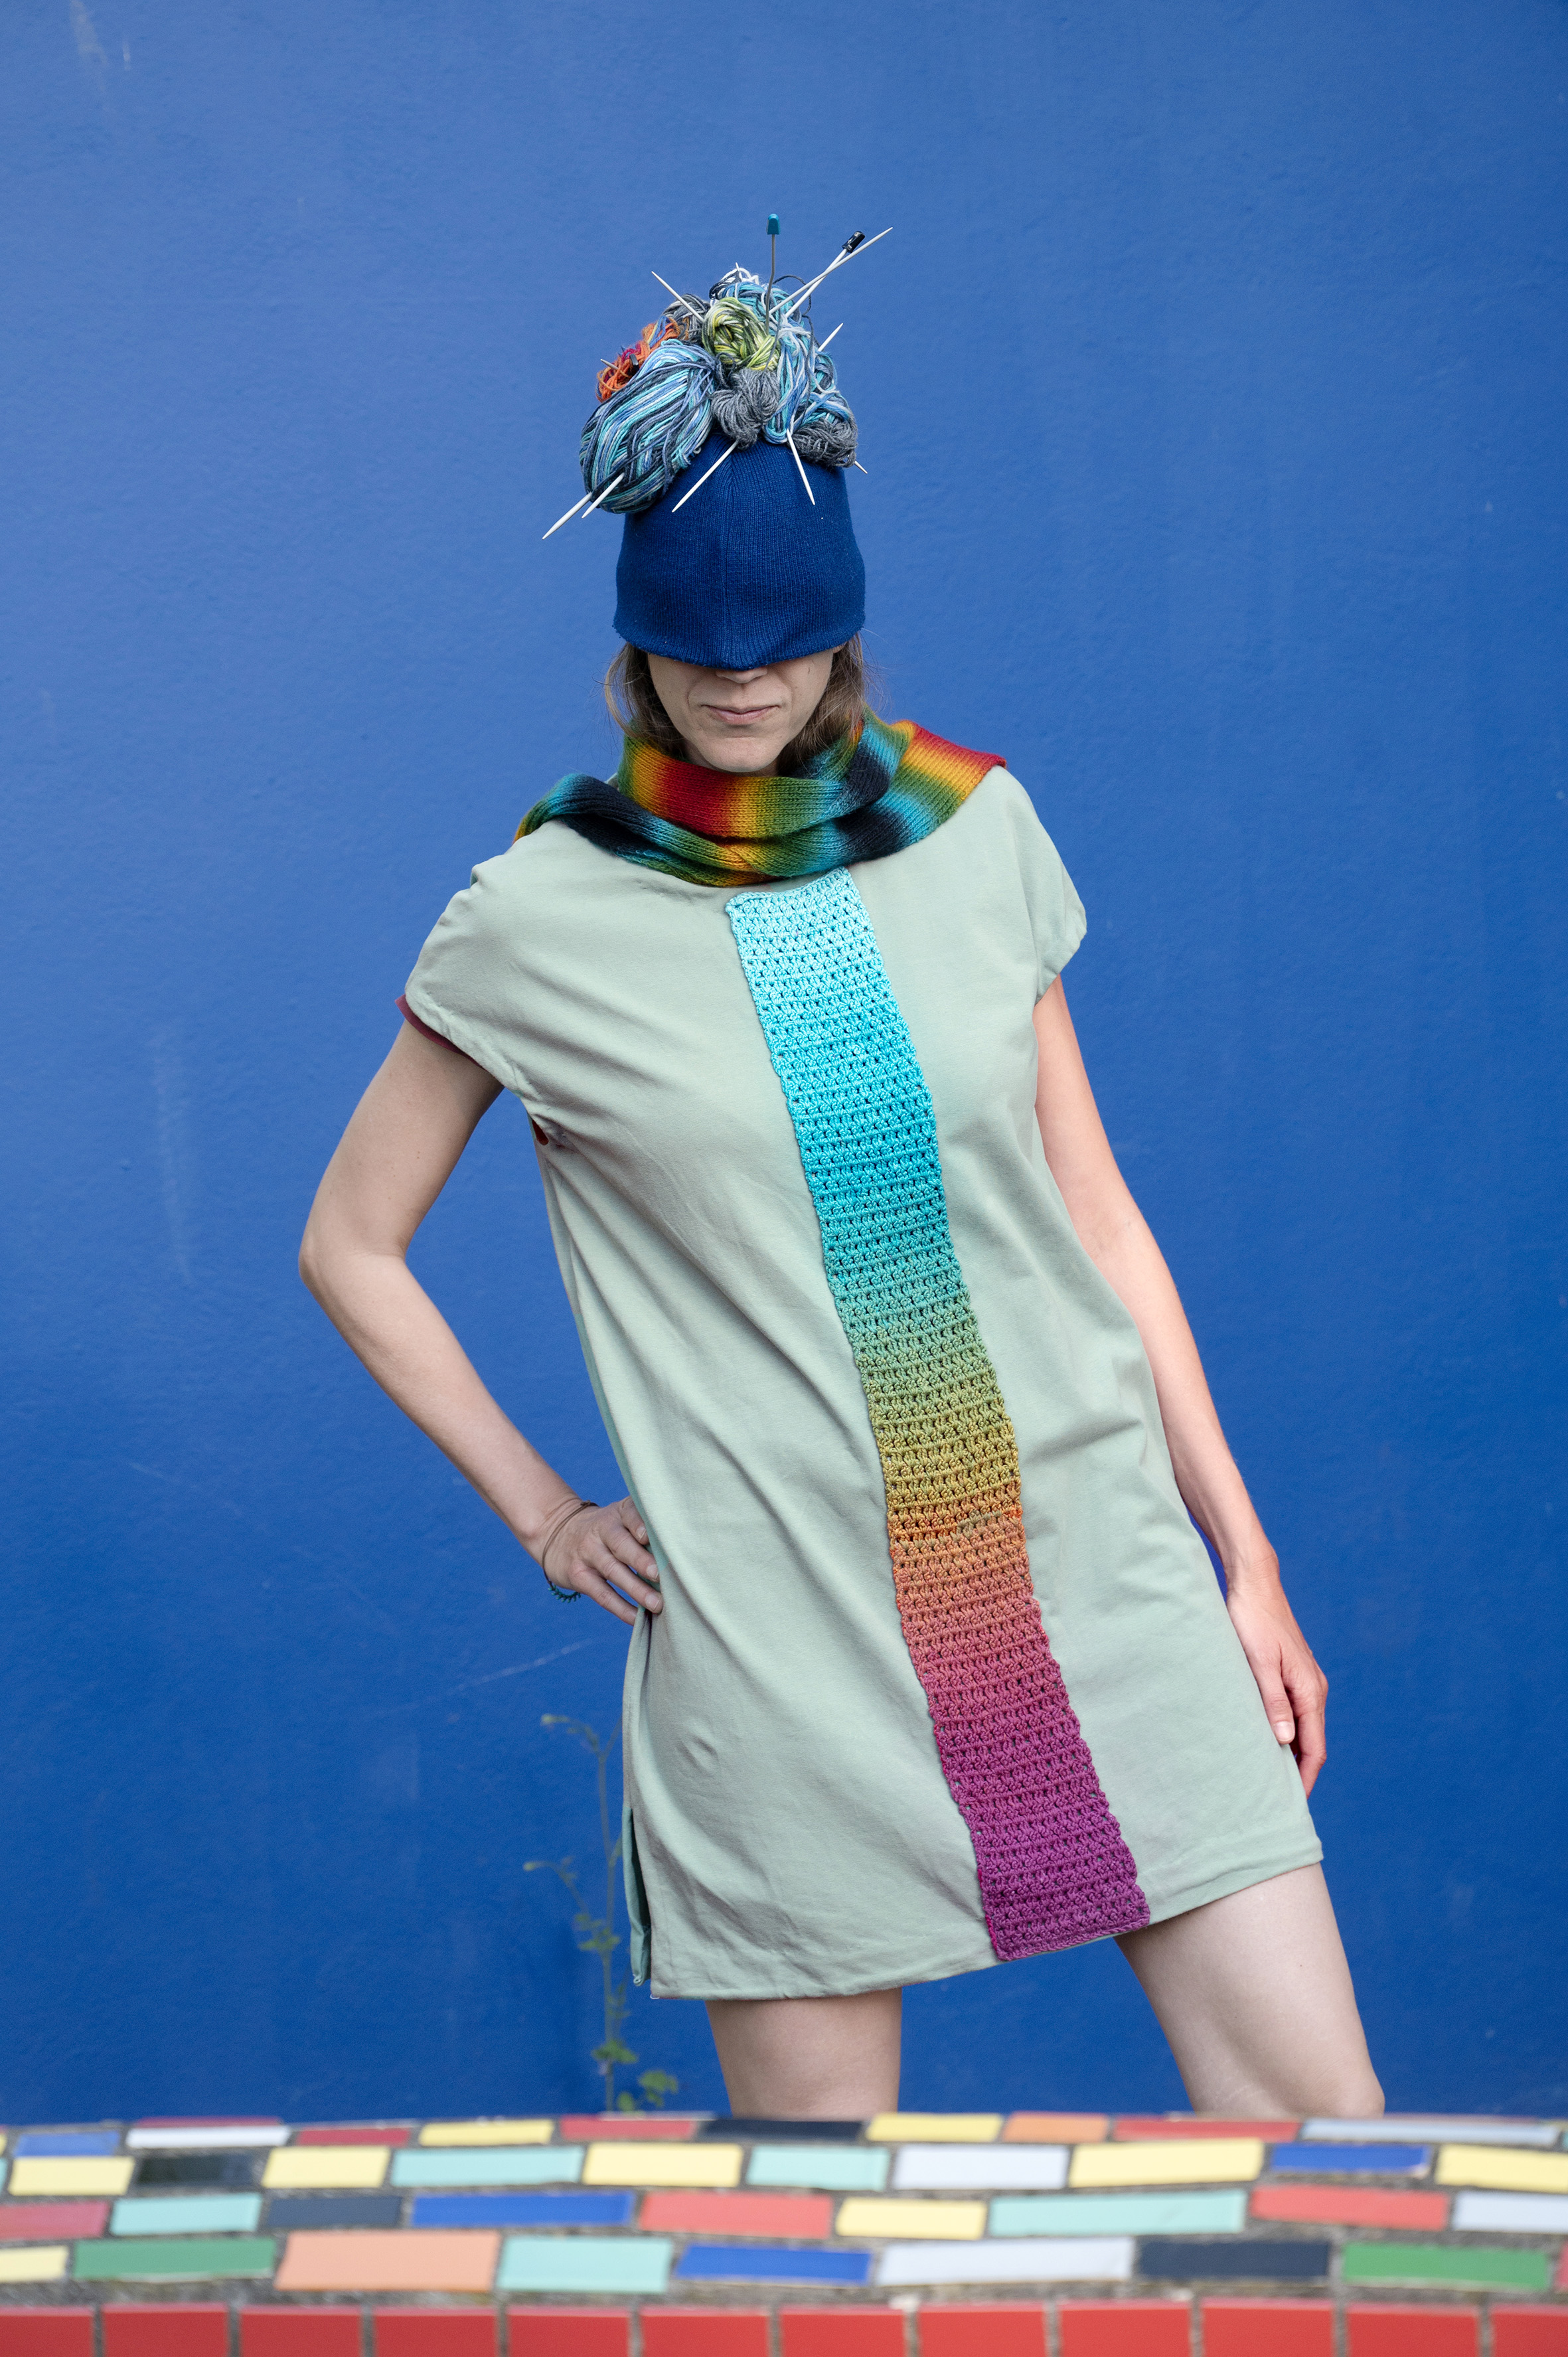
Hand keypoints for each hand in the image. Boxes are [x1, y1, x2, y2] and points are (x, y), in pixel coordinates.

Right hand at [536, 1497, 661, 1624]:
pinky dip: (620, 1608)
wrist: (556, 1532)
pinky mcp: (578, 1575)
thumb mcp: (619, 1518)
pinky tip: (636, 1618)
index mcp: (617, 1513)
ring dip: (636, 1589)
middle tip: (660, 1575)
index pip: (629, 1514)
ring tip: (657, 1604)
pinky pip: (601, 1594)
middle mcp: (601, 1529)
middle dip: (641, 1560)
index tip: (650, 1537)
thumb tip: (681, 1553)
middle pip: (621, 1544)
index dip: (639, 1524)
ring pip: (613, 1571)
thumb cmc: (606, 1530)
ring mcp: (587, 1552)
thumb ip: (644, 1528)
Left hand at [1225, 1573, 1328, 1794]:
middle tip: (1277, 1799)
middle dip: (1299, 1772)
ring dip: (1291, 1753)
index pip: (1314, 1747)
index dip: (1305, 1778)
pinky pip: (1294, 1712)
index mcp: (1310, 1690)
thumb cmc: (1252, 1620)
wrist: (1254, 1584)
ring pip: (1303, 1728)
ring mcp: (1304, 1681)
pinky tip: (1266, 1740)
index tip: (1292, 1803)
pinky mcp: (1292, 1673)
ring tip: (1269, 1777)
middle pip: (1311, 1742)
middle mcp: (1313, 1688)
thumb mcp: (1258, 1662)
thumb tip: (1284, 1741)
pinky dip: (1285, 1732)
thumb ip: (1272, 1701)